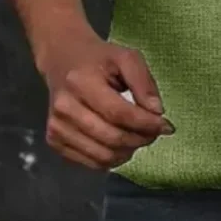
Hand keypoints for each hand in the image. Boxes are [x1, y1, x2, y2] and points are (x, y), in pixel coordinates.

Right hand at [38, 29, 174, 169]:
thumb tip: (157, 112)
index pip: (119, 113)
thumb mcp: (127, 58)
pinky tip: (122, 144)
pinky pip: (90, 162)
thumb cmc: (99, 59)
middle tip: (155, 132)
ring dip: (129, 151)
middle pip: (112, 137)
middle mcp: (65, 108)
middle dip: (141, 139)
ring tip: (140, 137)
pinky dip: (112, 159)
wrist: (63, 60)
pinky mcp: (54, 141)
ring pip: (102, 155)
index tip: (166, 125)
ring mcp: (56, 127)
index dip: (146, 123)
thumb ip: (144, 83)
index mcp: (81, 82)